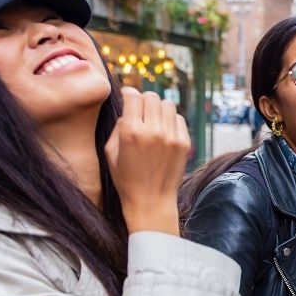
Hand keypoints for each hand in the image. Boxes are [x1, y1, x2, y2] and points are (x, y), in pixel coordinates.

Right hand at [104, 87, 189, 235]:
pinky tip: (164, 130)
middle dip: (144, 99)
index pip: (133, 96)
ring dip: (158, 108)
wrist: (151, 202)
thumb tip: (128, 111)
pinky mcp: (184, 143)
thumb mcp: (111, 153)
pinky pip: (179, 119)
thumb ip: (118, 127)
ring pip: (168, 104)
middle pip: (151, 97)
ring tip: (153, 119)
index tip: (127, 97)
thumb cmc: (126, 180)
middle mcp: (153, 131)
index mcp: (131, 132)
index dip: (128, 93)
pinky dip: (170, 120)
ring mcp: (171, 136)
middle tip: (141, 109)